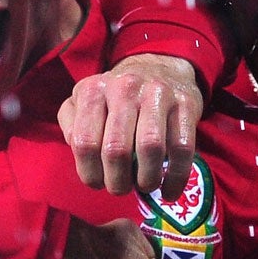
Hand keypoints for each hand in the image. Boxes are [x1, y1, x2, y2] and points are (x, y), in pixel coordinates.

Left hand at [58, 53, 202, 198]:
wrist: (160, 67)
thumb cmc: (115, 96)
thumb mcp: (83, 99)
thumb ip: (71, 123)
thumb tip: (77, 149)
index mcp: (92, 90)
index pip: (85, 143)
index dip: (90, 173)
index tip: (97, 183)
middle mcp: (124, 88)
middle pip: (116, 150)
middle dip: (117, 181)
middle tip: (120, 188)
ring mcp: (157, 93)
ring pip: (150, 148)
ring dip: (146, 179)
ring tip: (143, 185)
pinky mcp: (186, 103)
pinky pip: (182, 148)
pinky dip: (176, 177)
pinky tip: (168, 191)